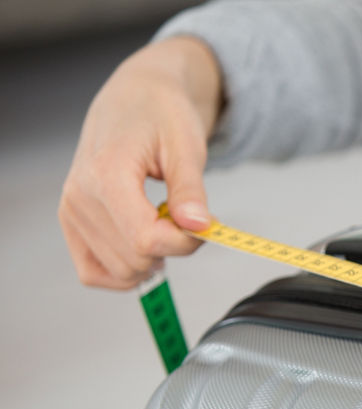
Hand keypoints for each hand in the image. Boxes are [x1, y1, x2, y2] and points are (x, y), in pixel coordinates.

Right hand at [58, 36, 222, 288]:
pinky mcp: (70, 221)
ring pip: (118, 271)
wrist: (135, 97)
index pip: (145, 239)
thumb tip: (198, 228)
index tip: (205, 225)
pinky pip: (92, 271)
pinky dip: (124, 271)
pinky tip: (146, 247)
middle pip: (133, 260)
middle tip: (187, 219)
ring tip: (165, 223)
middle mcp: (79, 196)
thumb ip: (190, 190)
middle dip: (172, 249)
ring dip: (152, 259)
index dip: (185, 243)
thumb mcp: (187, 146)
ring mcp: (71, 210)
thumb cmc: (162, 113)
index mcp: (106, 174)